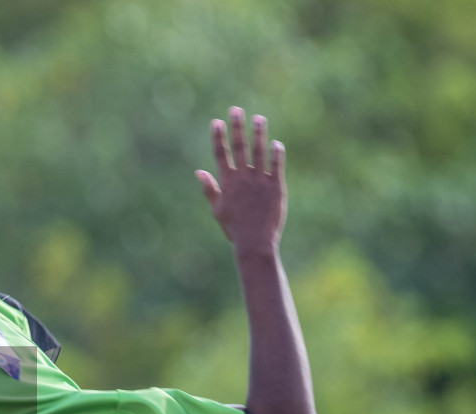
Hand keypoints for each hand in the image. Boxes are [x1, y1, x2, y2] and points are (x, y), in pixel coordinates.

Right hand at [195, 107, 285, 256]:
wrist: (255, 242)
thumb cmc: (234, 227)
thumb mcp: (217, 209)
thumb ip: (209, 188)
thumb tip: (199, 172)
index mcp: (227, 183)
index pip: (220, 154)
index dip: (218, 137)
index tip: (217, 122)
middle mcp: (243, 178)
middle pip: (239, 147)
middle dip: (237, 127)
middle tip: (236, 110)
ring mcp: (260, 181)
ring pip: (259, 152)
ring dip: (258, 134)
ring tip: (258, 119)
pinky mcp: (276, 187)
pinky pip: (276, 165)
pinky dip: (276, 153)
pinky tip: (275, 143)